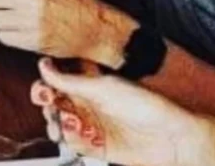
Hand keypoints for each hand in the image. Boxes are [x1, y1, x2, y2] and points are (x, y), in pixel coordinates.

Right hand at [31, 59, 202, 165]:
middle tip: (50, 107)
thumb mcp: (104, 88)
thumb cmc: (146, 106)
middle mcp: (87, 105)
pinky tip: (73, 136)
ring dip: (55, 125)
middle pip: (54, 105)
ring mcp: (91, 126)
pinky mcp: (96, 147)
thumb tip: (44, 67)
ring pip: (60, 125)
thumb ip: (71, 82)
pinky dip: (68, 141)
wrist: (172, 138)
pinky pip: (73, 144)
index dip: (45, 85)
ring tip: (62, 124)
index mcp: (88, 85)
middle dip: (47, 106)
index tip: (42, 89)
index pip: (56, 83)